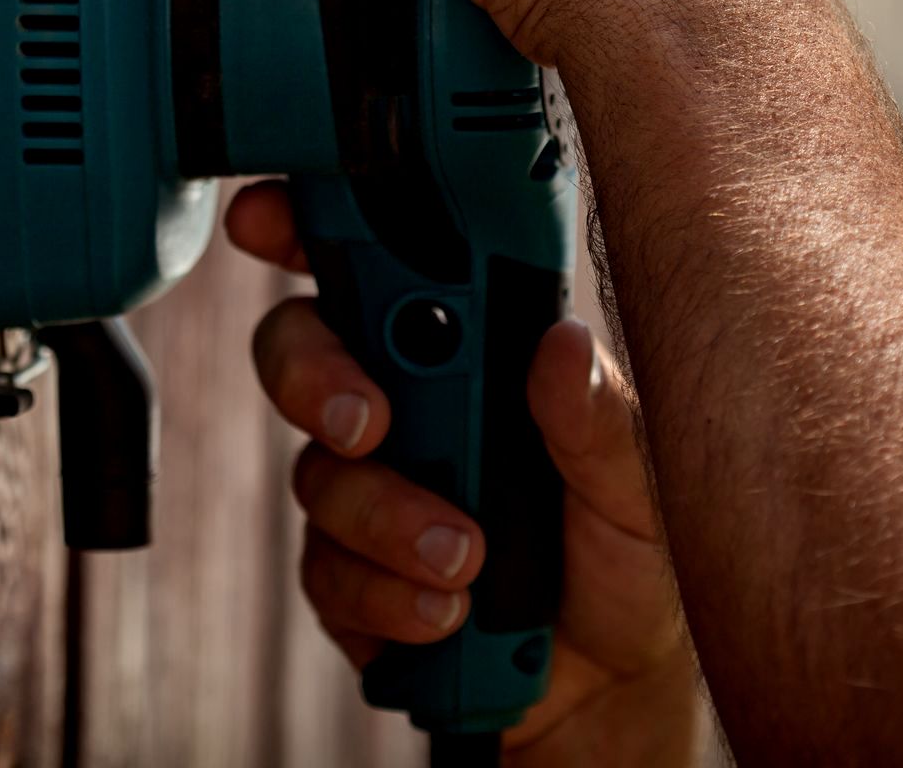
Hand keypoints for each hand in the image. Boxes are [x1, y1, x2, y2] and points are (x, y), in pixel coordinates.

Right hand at [227, 180, 697, 765]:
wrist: (608, 681)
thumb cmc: (626, 553)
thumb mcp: (636, 478)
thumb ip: (595, 416)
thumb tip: (561, 343)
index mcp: (468, 349)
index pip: (375, 263)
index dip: (304, 226)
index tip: (266, 220)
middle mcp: (403, 401)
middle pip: (301, 347)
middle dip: (316, 375)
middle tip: (368, 423)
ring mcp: (367, 485)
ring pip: (316, 471)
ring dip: (383, 515)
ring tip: (462, 558)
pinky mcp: (350, 570)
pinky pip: (328, 569)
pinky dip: (383, 593)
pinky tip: (443, 611)